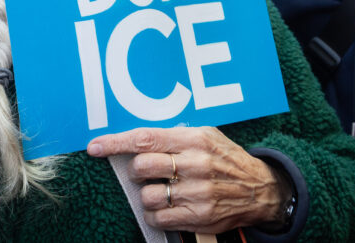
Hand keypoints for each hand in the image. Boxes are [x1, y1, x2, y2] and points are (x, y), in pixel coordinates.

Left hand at [88, 126, 289, 233]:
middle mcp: (195, 164)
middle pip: (142, 167)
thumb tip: (134, 139)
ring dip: (147, 195)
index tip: (95, 146)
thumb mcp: (206, 135)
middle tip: (146, 173)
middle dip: (136, 171)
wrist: (259, 188)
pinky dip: (155, 214)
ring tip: (161, 191)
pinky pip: (158, 218)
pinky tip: (166, 207)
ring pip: (148, 195)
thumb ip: (174, 137)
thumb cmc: (225, 159)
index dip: (115, 143)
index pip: (145, 138)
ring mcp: (197, 192)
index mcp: (194, 139)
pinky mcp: (198, 216)